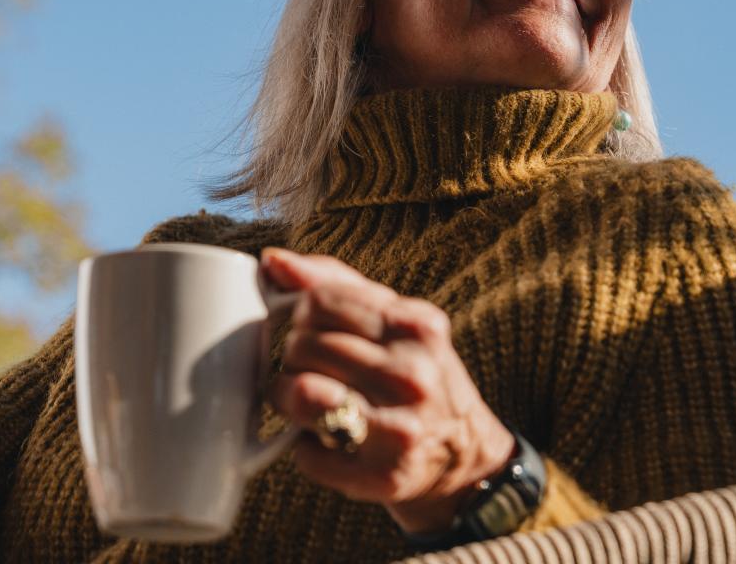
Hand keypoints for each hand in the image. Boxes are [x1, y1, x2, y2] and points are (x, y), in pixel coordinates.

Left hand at [262, 248, 516, 534]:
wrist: (463, 451)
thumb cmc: (412, 372)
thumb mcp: (392, 319)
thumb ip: (333, 283)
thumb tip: (271, 260)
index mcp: (417, 325)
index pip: (321, 300)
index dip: (302, 313)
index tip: (310, 327)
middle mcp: (414, 375)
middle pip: (305, 346)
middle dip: (295, 357)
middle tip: (311, 368)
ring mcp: (401, 427)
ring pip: (301, 394)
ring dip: (289, 398)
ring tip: (306, 401)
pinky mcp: (384, 475)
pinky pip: (307, 453)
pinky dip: (305, 448)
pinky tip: (327, 441)